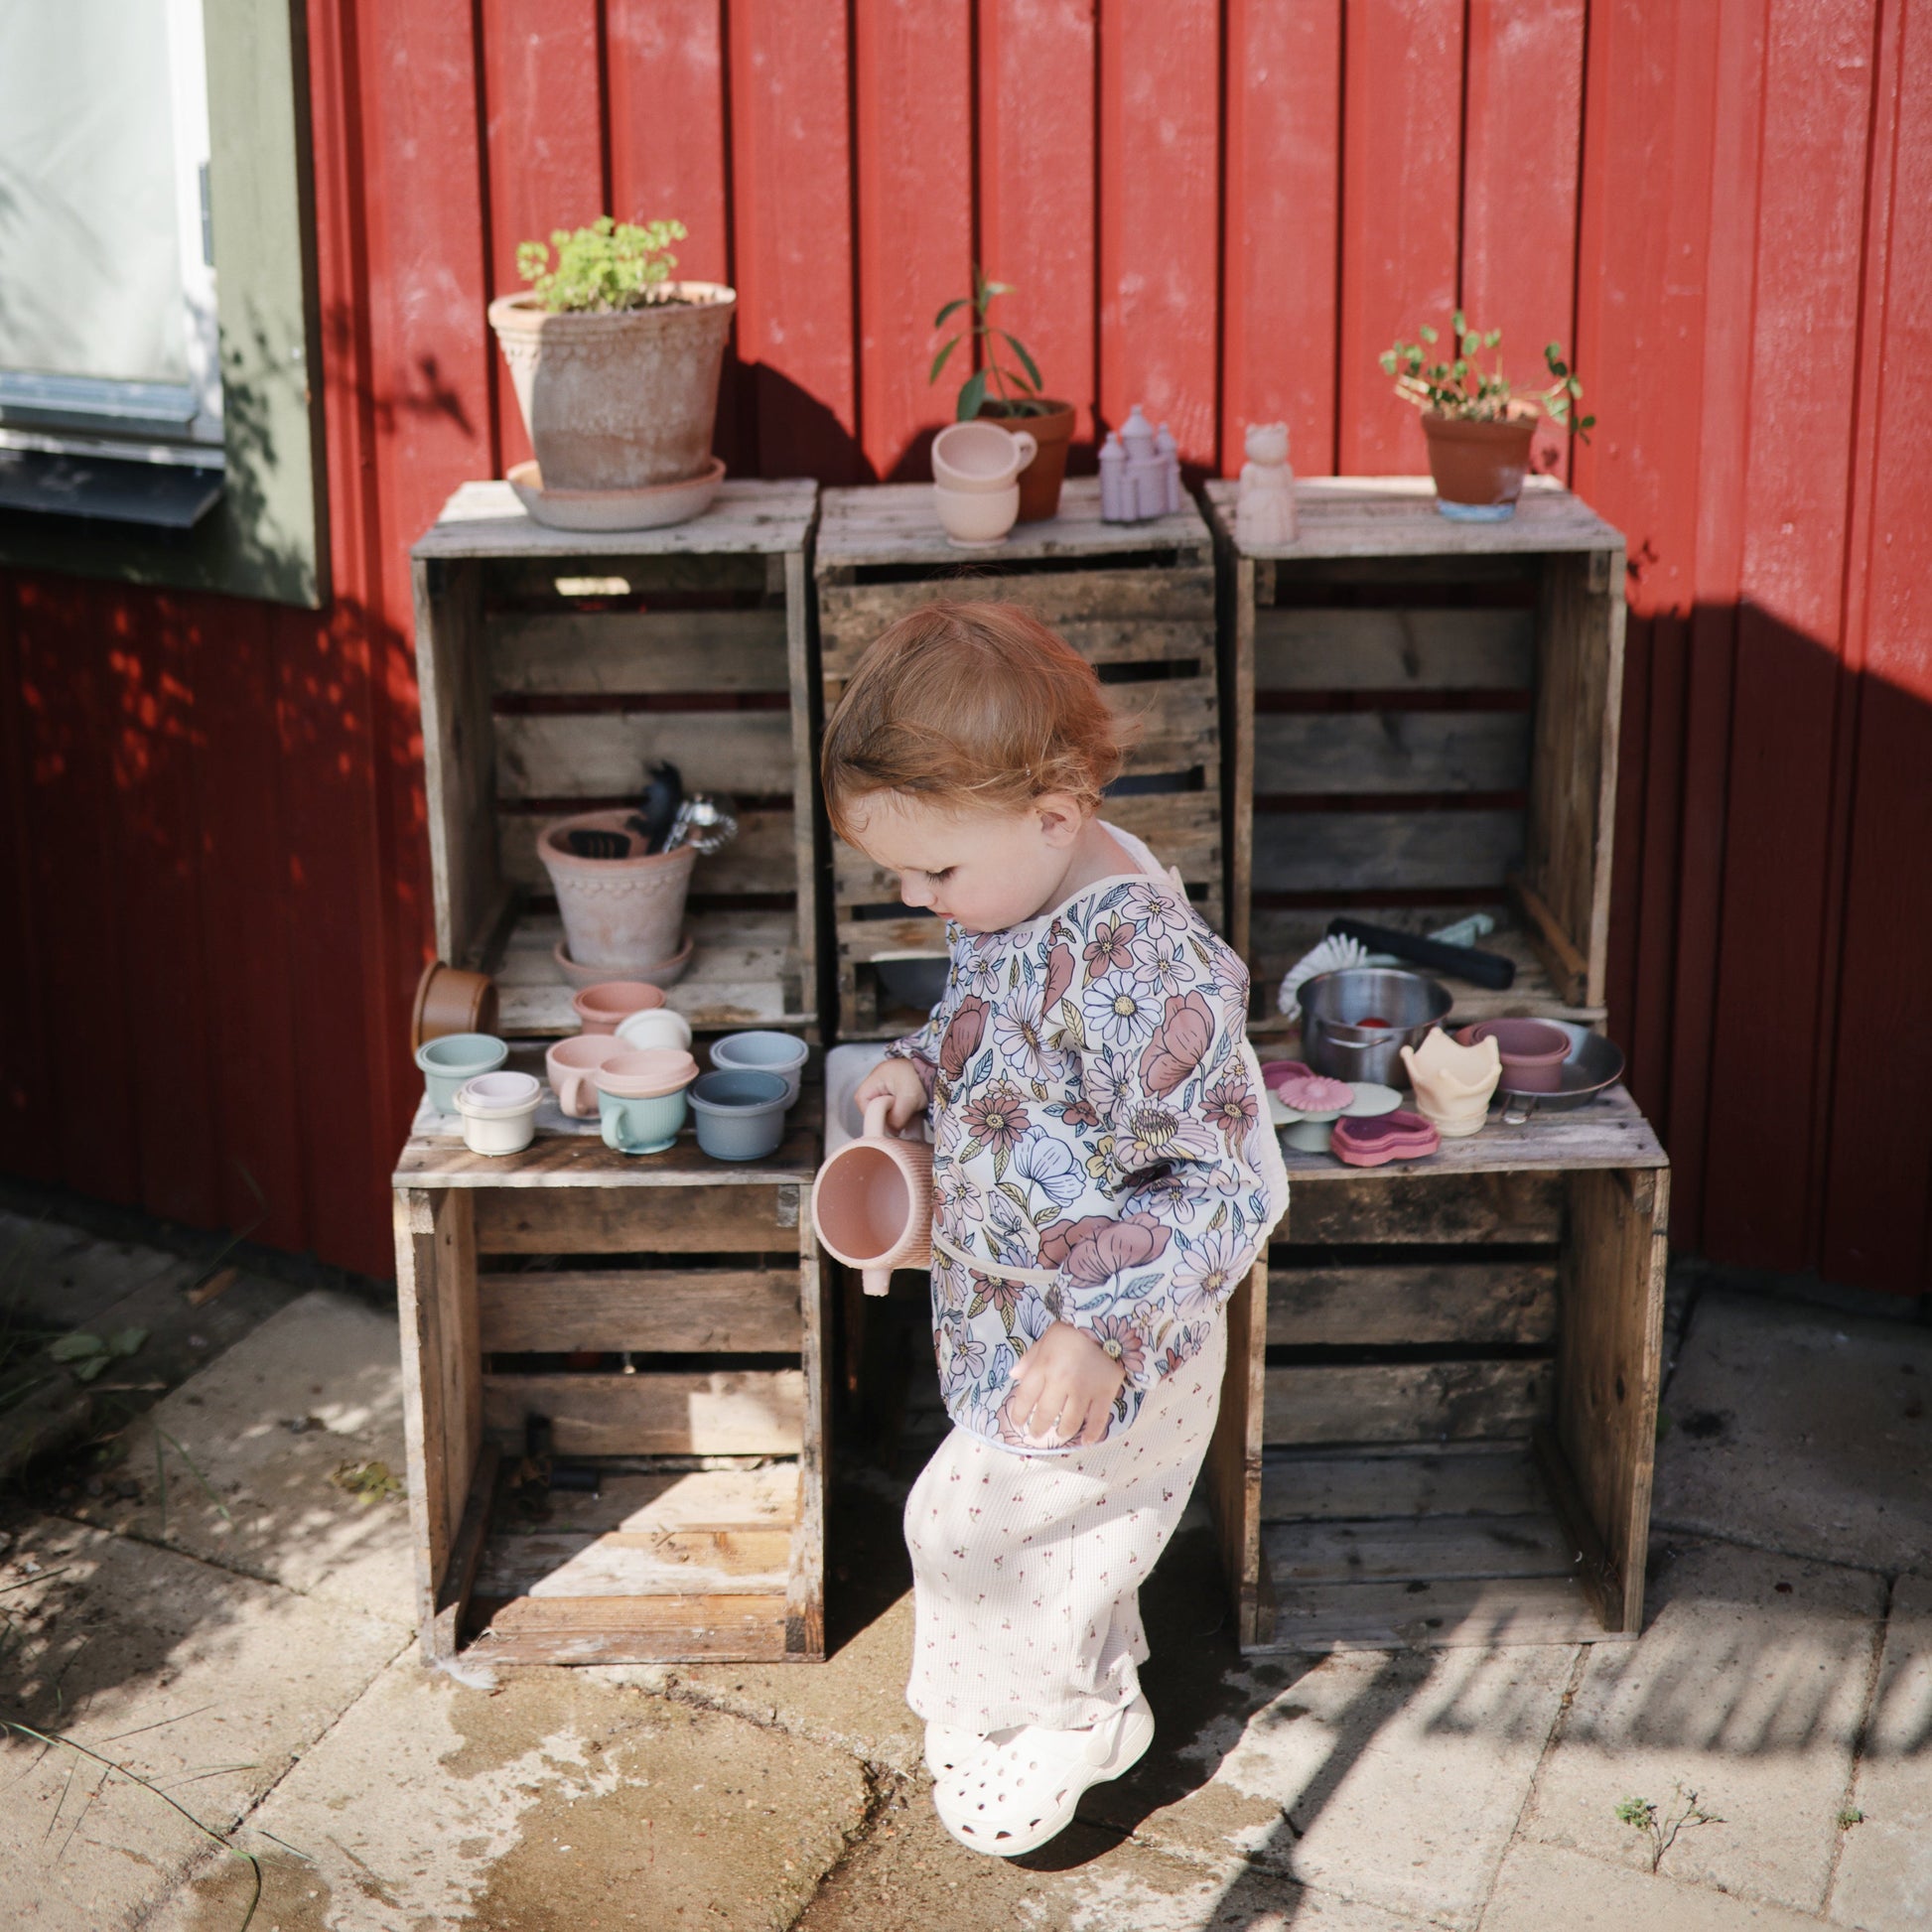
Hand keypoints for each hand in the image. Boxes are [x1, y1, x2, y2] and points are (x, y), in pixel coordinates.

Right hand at [854, 1056, 927, 1131]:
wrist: (944, 1068)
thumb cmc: (925, 1076)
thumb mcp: (909, 1100)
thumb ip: (896, 1118)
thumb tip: (892, 1131)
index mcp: (877, 1077)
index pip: (862, 1100)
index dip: (872, 1113)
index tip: (886, 1121)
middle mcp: (881, 1080)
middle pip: (873, 1105)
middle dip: (886, 1117)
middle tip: (899, 1123)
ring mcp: (892, 1084)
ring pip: (887, 1107)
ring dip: (897, 1116)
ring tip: (910, 1119)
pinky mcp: (902, 1090)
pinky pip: (897, 1106)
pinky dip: (904, 1113)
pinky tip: (914, 1118)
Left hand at [1003, 1321, 1127, 1447]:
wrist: (1107, 1323)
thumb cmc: (1072, 1331)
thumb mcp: (1046, 1339)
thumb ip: (1030, 1358)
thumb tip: (1014, 1375)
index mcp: (1043, 1366)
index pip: (1025, 1397)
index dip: (1019, 1413)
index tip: (1018, 1422)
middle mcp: (1060, 1381)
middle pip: (1045, 1414)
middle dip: (1038, 1428)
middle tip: (1036, 1434)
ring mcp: (1083, 1389)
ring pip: (1070, 1422)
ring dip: (1063, 1432)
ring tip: (1060, 1433)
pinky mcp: (1104, 1393)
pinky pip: (1097, 1420)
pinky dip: (1091, 1434)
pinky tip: (1086, 1441)